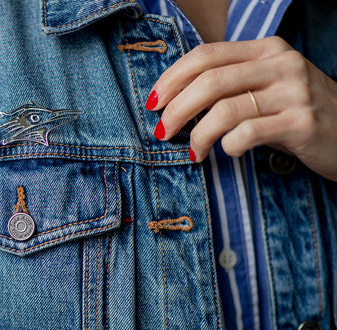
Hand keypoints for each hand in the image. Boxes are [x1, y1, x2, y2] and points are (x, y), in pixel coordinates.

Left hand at [147, 36, 336, 181]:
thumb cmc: (297, 113)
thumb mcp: (267, 87)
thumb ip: (230, 85)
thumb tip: (173, 100)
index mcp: (266, 50)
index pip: (206, 55)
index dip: (172, 78)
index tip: (153, 102)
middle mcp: (281, 65)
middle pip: (209, 82)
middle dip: (175, 109)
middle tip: (162, 131)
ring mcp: (294, 92)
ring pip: (224, 109)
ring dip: (197, 135)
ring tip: (193, 151)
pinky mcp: (302, 123)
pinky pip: (248, 133)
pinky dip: (228, 146)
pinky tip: (228, 153)